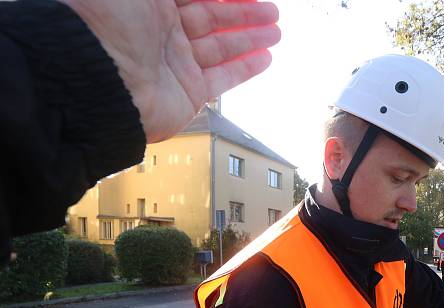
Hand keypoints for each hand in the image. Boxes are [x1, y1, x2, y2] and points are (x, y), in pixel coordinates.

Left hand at [60, 0, 280, 141]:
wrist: (97, 76)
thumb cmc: (107, 20)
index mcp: (148, 4)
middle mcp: (162, 32)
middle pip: (212, 18)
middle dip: (244, 13)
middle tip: (271, 10)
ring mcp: (176, 63)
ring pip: (221, 47)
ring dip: (250, 38)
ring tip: (276, 31)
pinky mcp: (187, 93)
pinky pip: (222, 78)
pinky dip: (245, 68)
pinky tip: (265, 58)